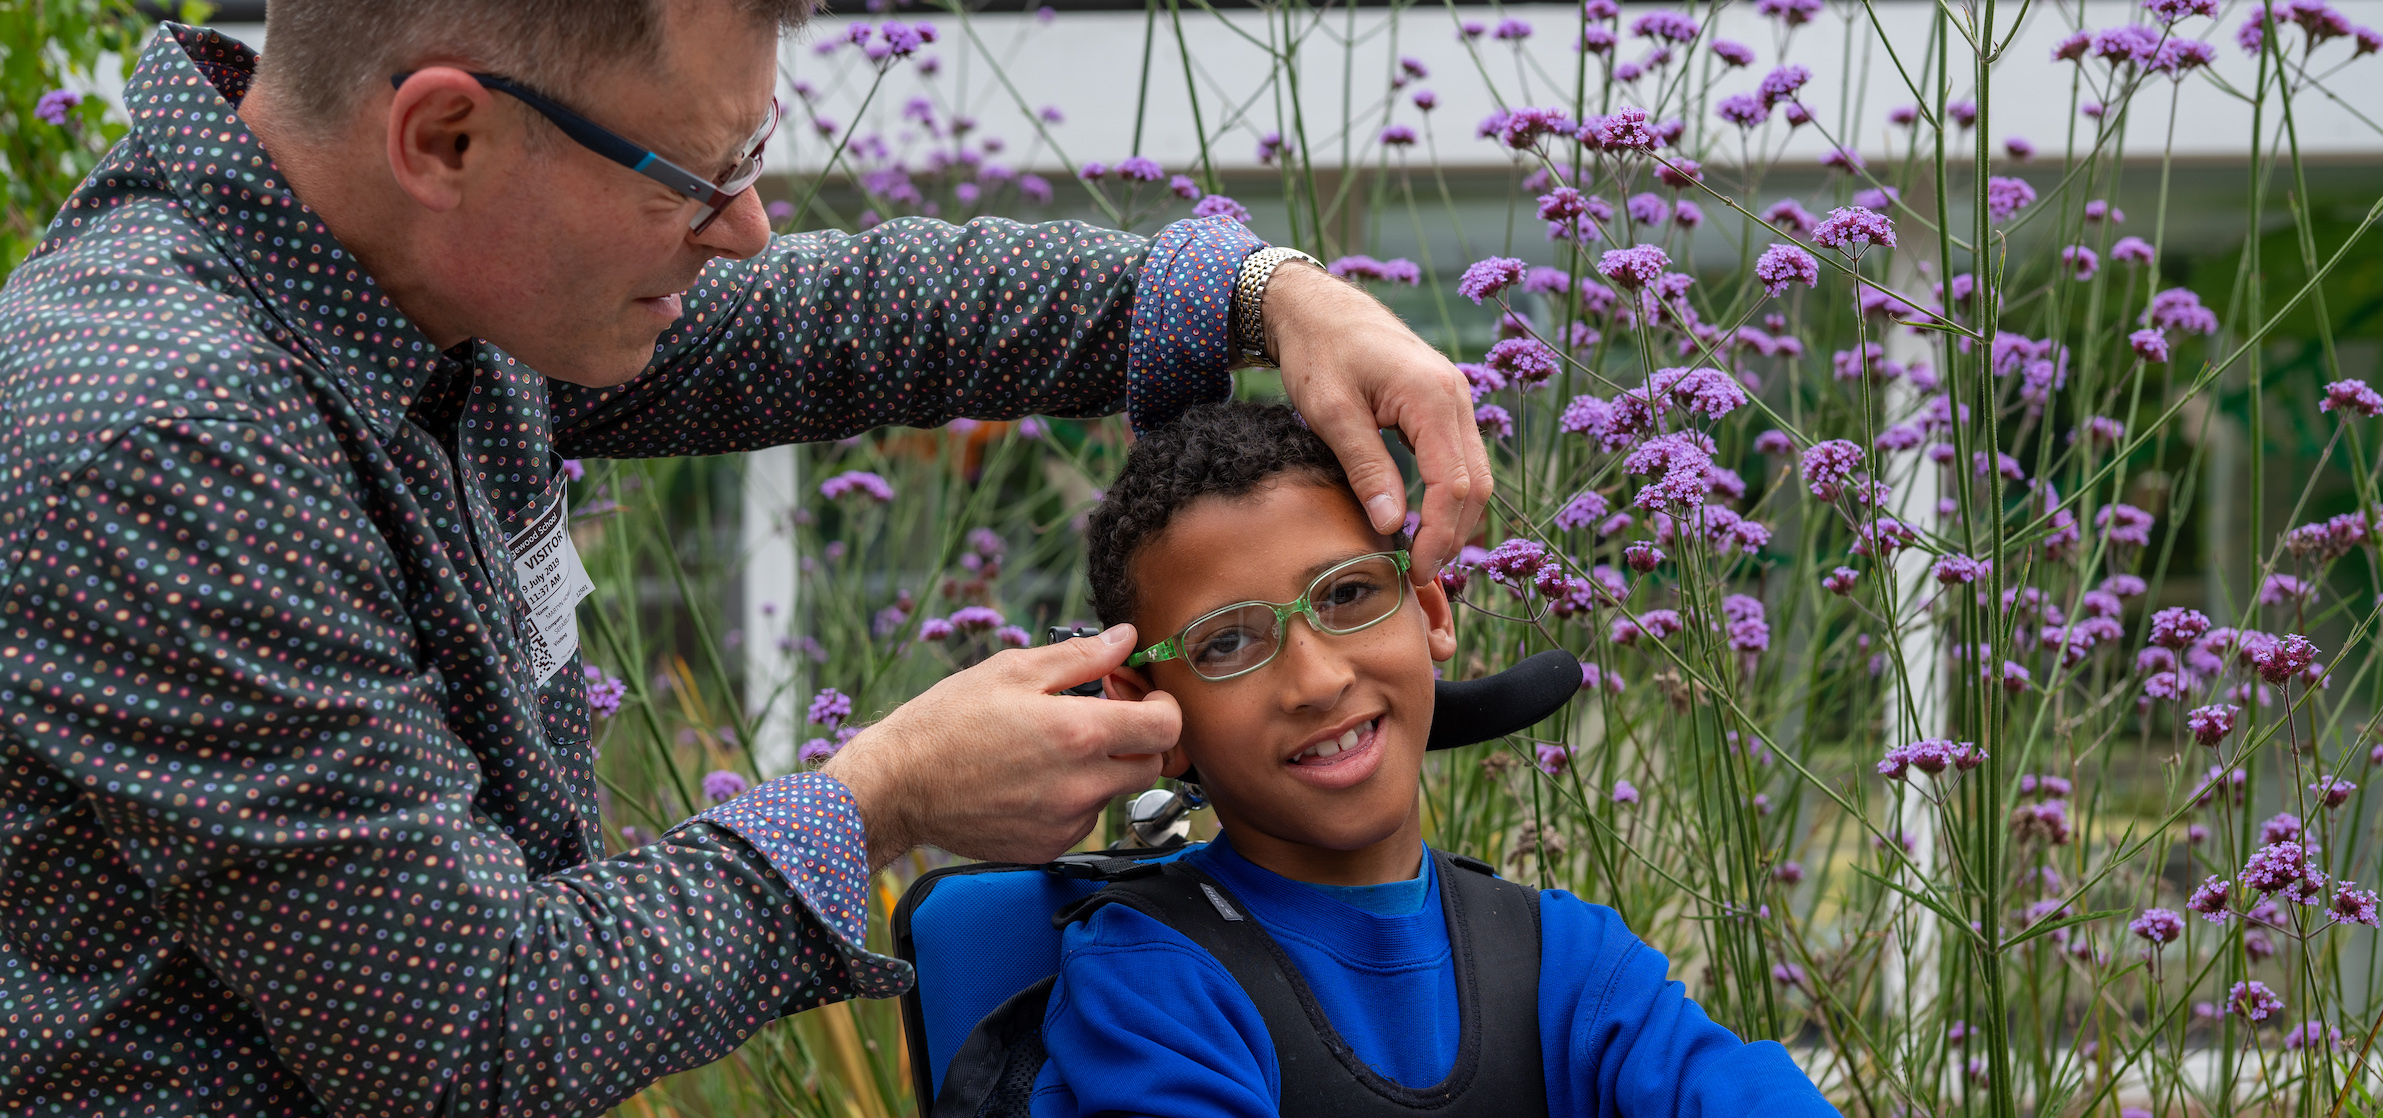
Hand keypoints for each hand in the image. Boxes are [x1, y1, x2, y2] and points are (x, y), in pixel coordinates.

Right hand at [820, 625, 1178, 868]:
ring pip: (1116, 793)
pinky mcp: (1048, 848)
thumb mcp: (1012, 671)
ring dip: (1103, 769)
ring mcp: (1065, 822)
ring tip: (1053, 750)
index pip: (1165, 728)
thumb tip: (1125, 637)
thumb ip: (1080, 656)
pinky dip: (1073, 798)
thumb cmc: (947, 722)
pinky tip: (1034, 780)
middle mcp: (1080, 785)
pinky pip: (1084, 820)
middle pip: (1151, 764)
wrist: (898, 786)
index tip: (1142, 699)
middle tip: (1099, 719)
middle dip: (1137, 739)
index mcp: (1078, 734)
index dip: (1163, 708)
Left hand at [1263, 263, 1490, 581]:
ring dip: (1456, 519)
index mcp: (1432, 397)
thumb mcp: (1331, 413)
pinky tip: (1425, 520)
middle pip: (1476, 484)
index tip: (1416, 570)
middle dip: (1453, 535)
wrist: (1319, 307)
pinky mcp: (1445, 404)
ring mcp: (1456, 399)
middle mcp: (1457, 397)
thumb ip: (1365, 467)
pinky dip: (1450, 495)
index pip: (1453, 484)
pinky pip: (1461, 458)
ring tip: (1424, 556)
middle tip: (1421, 574)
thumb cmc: (1320, 352)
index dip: (1439, 534)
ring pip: (1475, 474)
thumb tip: (1393, 525)